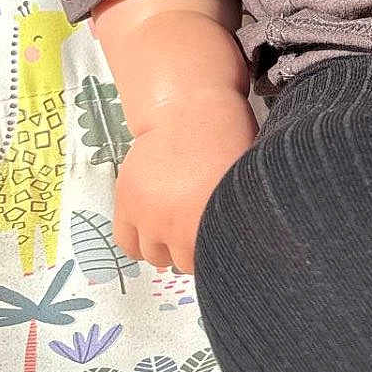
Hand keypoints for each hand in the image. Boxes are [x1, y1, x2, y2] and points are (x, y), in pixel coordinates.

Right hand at [112, 86, 259, 274]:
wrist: (190, 107)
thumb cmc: (227, 141)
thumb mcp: (245, 182)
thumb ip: (238, 219)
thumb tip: (240, 249)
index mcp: (212, 220)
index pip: (212, 263)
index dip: (218, 251)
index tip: (220, 238)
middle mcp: (176, 224)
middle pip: (183, 263)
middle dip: (193, 247)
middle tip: (200, 224)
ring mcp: (147, 214)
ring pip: (154, 256)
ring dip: (165, 245)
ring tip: (177, 221)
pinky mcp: (126, 200)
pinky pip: (126, 242)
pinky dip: (138, 240)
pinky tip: (153, 224)